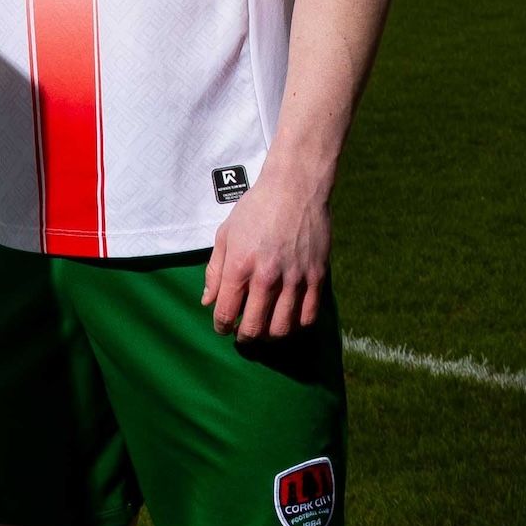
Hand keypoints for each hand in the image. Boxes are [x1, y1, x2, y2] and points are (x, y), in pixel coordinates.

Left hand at [202, 169, 330, 341]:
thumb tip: (207, 301)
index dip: (220, 327)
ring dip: (270, 336)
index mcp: (240, 265)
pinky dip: (296, 325)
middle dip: (244, 338)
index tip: (222, 327)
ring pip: (282, 328)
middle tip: (242, 335)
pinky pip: (308, 316)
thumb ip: (214, 270)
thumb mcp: (226, 234)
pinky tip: (288, 318)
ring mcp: (295, 279)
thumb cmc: (256, 208)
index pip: (226, 313)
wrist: (295, 188)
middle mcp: (267, 277)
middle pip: (254, 328)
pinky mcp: (317, 277)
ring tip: (265, 329)